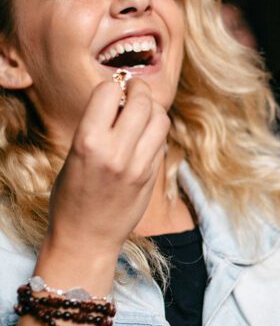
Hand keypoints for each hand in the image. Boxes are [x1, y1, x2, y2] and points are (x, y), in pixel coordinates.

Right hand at [44, 78, 169, 263]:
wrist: (86, 238)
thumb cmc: (71, 195)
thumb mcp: (74, 155)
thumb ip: (98, 126)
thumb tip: (121, 96)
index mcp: (87, 142)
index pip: (108, 91)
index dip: (112, 86)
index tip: (113, 89)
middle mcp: (116, 152)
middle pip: (142, 101)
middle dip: (138, 89)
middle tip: (134, 90)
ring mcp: (139, 166)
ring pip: (160, 118)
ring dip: (153, 108)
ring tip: (143, 112)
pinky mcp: (152, 176)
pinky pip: (161, 141)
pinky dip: (156, 131)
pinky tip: (144, 136)